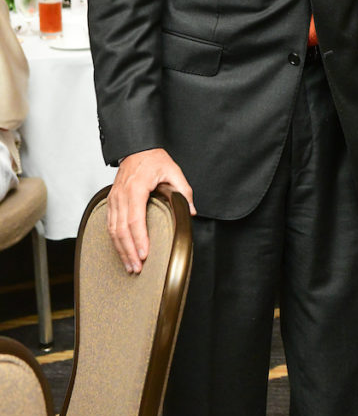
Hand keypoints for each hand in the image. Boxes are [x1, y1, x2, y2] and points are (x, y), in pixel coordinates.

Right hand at [106, 148, 195, 272]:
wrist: (136, 147)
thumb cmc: (153, 159)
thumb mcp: (173, 170)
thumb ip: (183, 191)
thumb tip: (190, 211)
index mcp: (136, 188)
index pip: (135, 219)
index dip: (139, 239)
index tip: (145, 255)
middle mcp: (121, 195)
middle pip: (121, 229)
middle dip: (129, 251)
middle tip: (137, 268)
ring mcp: (114, 199)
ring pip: (113, 230)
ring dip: (121, 250)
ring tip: (129, 266)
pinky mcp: (111, 201)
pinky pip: (110, 225)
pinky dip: (115, 241)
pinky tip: (122, 251)